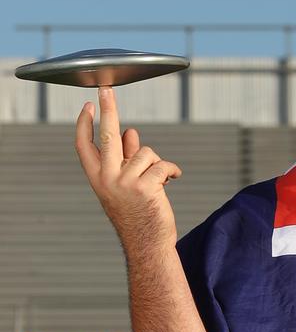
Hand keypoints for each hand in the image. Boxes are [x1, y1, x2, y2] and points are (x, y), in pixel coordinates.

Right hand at [75, 86, 182, 256]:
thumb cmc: (139, 212)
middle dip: (108, 109)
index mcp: (97, 177)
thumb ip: (128, 158)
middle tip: (106, 88)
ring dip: (158, 163)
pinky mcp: (144, 186)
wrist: (148, 243)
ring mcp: (124, 182)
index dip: (85, 124)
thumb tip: (130, 132)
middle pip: (106, 135)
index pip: (85, 146)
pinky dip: (172, 170)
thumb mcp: (129, 184)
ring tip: (160, 181)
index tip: (88, 105)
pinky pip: (162, 164)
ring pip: (146, 152)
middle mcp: (106, 178)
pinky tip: (174, 179)